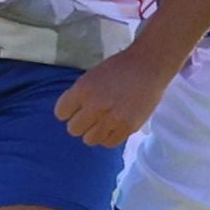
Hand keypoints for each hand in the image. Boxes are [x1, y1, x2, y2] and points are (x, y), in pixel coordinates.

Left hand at [54, 43, 172, 147]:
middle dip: (80, 123)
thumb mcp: (91, 76)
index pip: (61, 113)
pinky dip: (109, 137)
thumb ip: (79, 95)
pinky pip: (109, 143)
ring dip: (94, 132)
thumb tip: (70, 114)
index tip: (75, 109)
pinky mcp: (128, 127)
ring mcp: (112, 118)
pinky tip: (113, 127)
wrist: (148, 66)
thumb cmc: (119, 68)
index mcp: (83, 89)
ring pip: (89, 140)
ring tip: (103, 122)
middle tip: (90, 116)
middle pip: (73, 129)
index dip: (67, 111)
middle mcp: (95, 105)